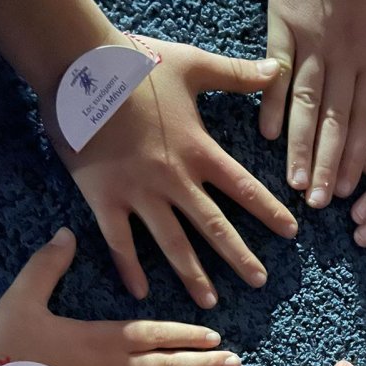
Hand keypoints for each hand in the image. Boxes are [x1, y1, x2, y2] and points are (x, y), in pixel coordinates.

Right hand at [42, 37, 296, 304]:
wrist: (74, 64)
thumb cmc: (133, 62)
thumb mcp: (193, 65)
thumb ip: (238, 75)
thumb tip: (280, 69)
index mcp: (198, 150)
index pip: (244, 188)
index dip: (270, 211)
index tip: (291, 233)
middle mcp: (173, 178)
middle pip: (213, 226)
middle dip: (239, 256)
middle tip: (259, 282)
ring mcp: (138, 192)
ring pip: (172, 243)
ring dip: (193, 275)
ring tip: (210, 302)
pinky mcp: (103, 198)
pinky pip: (119, 242)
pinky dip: (130, 269)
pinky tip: (142, 294)